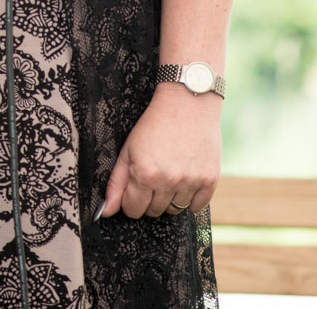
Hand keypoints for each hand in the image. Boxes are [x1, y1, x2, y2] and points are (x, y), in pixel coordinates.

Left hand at [99, 85, 221, 219]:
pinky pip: (197, 207)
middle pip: (154, 212)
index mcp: (145, 174)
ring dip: (169, 199)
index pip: (133, 210)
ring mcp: (191, 181)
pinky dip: (190, 200)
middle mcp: (168, 181)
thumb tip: (105, 211)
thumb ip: (116, 183)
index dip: (130, 201)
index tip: (134, 190)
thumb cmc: (153, 125)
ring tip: (168, 175)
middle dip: (148, 199)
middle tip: (152, 178)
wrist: (187, 104)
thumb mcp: (128, 150)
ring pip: (175, 210)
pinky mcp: (210, 180)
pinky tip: (184, 181)